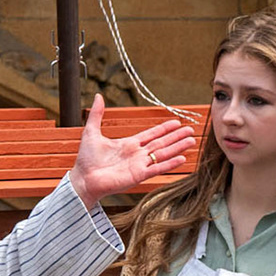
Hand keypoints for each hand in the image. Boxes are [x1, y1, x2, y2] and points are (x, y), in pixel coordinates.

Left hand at [67, 95, 198, 206]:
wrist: (83, 179)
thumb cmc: (86, 160)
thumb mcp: (92, 132)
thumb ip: (97, 114)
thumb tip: (98, 96)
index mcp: (129, 144)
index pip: (151, 135)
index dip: (164, 129)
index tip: (176, 123)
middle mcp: (137, 155)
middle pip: (161, 143)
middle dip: (176, 137)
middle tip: (191, 131)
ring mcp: (139, 165)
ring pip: (163, 154)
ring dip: (177, 148)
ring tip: (192, 141)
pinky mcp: (138, 176)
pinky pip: (157, 168)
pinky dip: (170, 163)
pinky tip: (182, 158)